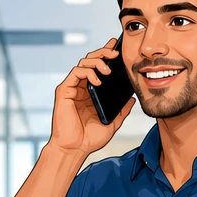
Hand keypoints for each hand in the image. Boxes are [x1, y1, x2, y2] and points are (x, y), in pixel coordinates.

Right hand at [48, 38, 135, 155]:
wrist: (75, 149)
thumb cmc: (89, 139)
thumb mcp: (113, 123)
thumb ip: (122, 110)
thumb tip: (132, 98)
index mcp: (91, 92)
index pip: (98, 68)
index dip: (106, 55)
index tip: (117, 47)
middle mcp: (80, 87)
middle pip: (91, 60)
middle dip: (103, 52)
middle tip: (115, 53)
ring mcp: (72, 88)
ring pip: (83, 63)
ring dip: (97, 61)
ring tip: (108, 69)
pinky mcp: (64, 91)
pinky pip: (76, 72)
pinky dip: (87, 72)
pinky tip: (97, 80)